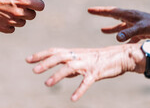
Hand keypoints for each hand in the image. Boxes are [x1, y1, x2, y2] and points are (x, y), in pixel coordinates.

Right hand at [0, 0, 44, 32]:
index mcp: (20, 0)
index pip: (40, 6)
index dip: (38, 3)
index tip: (35, 1)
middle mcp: (17, 12)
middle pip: (32, 16)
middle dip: (29, 10)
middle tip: (22, 5)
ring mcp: (10, 21)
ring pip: (22, 23)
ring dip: (19, 18)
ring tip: (11, 10)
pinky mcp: (2, 28)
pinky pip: (12, 29)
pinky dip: (10, 25)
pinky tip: (5, 17)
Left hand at [26, 44, 144, 101]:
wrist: (121, 56)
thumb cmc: (101, 59)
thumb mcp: (84, 60)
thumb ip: (72, 65)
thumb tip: (62, 72)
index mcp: (74, 53)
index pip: (54, 51)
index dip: (41, 54)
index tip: (28, 59)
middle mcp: (79, 56)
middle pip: (59, 56)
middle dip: (46, 63)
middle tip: (34, 70)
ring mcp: (87, 64)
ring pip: (70, 68)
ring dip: (58, 75)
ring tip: (47, 84)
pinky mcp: (96, 72)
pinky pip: (86, 82)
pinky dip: (79, 90)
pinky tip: (73, 98)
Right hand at [88, 7, 149, 42]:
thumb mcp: (141, 29)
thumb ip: (129, 33)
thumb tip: (116, 38)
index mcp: (128, 15)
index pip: (110, 11)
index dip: (99, 11)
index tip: (89, 10)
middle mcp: (130, 18)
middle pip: (113, 16)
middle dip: (102, 15)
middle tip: (92, 12)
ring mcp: (135, 25)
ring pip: (120, 27)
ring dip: (112, 29)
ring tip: (103, 30)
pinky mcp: (140, 32)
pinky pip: (129, 36)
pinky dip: (124, 41)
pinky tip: (121, 46)